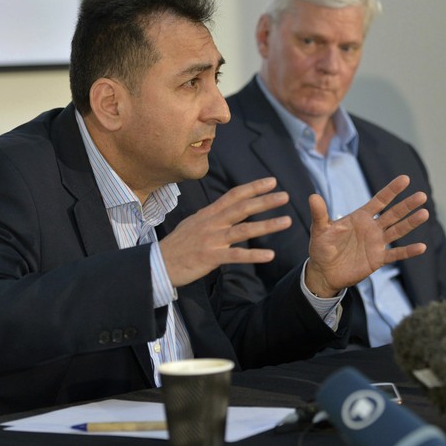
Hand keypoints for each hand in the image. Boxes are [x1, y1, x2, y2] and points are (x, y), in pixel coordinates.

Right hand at [159, 177, 291, 286]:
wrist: (158, 264)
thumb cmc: (177, 245)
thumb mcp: (193, 223)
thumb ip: (211, 215)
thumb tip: (224, 207)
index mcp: (209, 214)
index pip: (234, 196)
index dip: (253, 187)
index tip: (272, 181)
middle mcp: (212, 223)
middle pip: (242, 208)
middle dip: (265, 201)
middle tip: (285, 195)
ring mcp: (211, 240)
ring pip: (243, 230)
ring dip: (267, 225)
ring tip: (287, 222)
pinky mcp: (210, 257)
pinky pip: (236, 256)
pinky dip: (254, 255)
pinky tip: (270, 255)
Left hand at [304, 175, 428, 297]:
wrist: (323, 272)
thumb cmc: (321, 247)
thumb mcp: (319, 230)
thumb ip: (319, 214)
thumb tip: (312, 196)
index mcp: (360, 217)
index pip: (379, 200)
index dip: (392, 190)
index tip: (405, 179)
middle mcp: (372, 228)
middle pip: (393, 214)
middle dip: (407, 205)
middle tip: (422, 195)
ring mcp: (376, 243)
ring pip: (398, 231)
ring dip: (411, 223)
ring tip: (424, 214)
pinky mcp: (377, 259)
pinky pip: (395, 254)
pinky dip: (408, 251)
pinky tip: (421, 247)